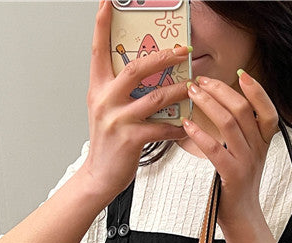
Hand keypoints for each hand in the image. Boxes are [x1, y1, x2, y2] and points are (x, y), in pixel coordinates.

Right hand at [82, 0, 191, 200]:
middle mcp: (105, 99)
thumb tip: (147, 72)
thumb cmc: (109, 143)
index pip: (99, 49)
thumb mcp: (108, 110)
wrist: (100, 176)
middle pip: (136, 68)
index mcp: (98, 88)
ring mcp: (117, 119)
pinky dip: (177, 127)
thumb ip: (121, 90)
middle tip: (184, 50)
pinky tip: (187, 126)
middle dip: (163, 56)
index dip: (102, 24)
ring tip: (194, 87)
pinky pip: (161, 128)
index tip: (108, 2)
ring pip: (154, 97)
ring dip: (178, 91)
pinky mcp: (130, 139)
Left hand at [181, 71, 279, 230]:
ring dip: (208, 104)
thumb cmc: (238, 183)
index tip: (240, 74)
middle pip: (243, 110)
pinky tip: (186, 124)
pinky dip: (200, 134)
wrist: (242, 216)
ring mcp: (247, 162)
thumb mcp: (247, 154)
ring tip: (192, 93)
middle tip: (200, 80)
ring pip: (230, 124)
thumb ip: (242, 132)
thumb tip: (223, 104)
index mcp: (264, 142)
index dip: (257, 91)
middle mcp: (258, 149)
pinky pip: (216, 149)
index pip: (268, 110)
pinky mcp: (232, 175)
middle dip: (220, 90)